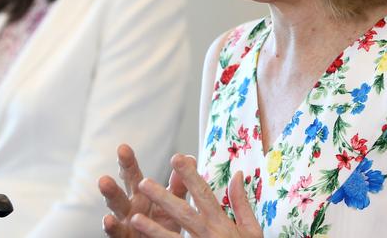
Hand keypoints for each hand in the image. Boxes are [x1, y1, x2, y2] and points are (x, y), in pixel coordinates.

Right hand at [99, 144, 187, 236]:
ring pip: (115, 211)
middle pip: (119, 193)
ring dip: (109, 202)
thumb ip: (179, 184)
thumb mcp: (173, 203)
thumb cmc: (165, 223)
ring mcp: (125, 224)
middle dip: (112, 185)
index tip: (123, 147)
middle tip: (104, 176)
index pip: (132, 175)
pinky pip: (117, 234)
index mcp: (141, 194)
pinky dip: (112, 227)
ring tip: (104, 190)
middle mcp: (129, 207)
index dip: (128, 163)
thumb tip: (189, 159)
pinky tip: (108, 220)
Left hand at [130, 154, 262, 237]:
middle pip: (184, 214)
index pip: (203, 194)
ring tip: (134, 218)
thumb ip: (241, 202)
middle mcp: (210, 236)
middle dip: (163, 198)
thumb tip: (237, 174)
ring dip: (153, 230)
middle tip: (143, 182)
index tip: (177, 157)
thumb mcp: (252, 230)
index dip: (190, 175)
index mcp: (222, 223)